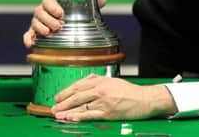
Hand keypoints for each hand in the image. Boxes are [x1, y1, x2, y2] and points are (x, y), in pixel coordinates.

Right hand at [23, 0, 106, 47]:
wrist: (64, 21)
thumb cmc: (72, 12)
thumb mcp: (82, 7)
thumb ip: (91, 3)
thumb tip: (102, 0)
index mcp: (53, 2)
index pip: (47, 0)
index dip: (53, 6)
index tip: (61, 13)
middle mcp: (43, 11)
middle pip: (39, 12)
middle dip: (48, 19)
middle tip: (59, 26)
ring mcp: (37, 22)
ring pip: (34, 22)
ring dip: (41, 28)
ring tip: (49, 33)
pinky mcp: (34, 32)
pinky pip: (28, 34)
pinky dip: (28, 39)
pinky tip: (31, 44)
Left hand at [51, 74, 176, 120]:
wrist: (145, 99)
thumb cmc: (130, 91)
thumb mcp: (113, 81)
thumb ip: (98, 79)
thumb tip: (85, 80)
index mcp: (101, 80)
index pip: (79, 85)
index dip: (66, 91)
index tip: (58, 97)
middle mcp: (101, 89)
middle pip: (77, 95)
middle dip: (63, 102)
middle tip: (53, 107)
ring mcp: (104, 101)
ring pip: (81, 106)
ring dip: (67, 111)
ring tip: (57, 115)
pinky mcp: (108, 113)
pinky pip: (89, 115)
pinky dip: (78, 117)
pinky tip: (70, 118)